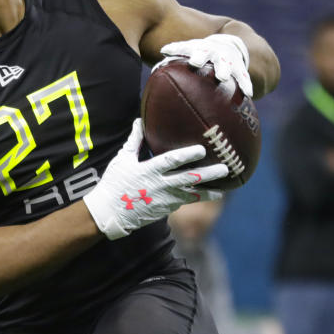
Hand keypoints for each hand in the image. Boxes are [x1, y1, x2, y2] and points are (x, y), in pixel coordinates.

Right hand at [83, 119, 227, 239]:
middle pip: (189, 179)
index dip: (187, 155)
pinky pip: (182, 202)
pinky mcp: (165, 210)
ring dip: (208, 193)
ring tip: (222, 190)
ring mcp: (164, 200)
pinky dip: (193, 198)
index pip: (172, 161)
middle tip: (224, 169)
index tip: (202, 150)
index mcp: (149, 171)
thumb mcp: (122, 159)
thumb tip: (139, 121)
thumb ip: (134, 141)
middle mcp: (160, 185)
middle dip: (208, 174)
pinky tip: (205, 195)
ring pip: (191, 195)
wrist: (109, 212)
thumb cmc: (114, 182)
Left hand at [153, 34, 252, 96]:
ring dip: (224, 69)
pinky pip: (243, 77)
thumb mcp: (190, 49)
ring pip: (227, 64)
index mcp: (200, 48)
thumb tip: (158, 58)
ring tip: (222, 77)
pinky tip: (248, 94)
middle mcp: (214, 52)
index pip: (189, 48)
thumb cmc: (202, 52)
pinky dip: (245, 84)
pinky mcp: (240, 68)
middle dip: (202, 57)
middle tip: (195, 62)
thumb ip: (175, 52)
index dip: (182, 50)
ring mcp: (228, 60)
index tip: (176, 55)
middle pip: (208, 53)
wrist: (229, 44)